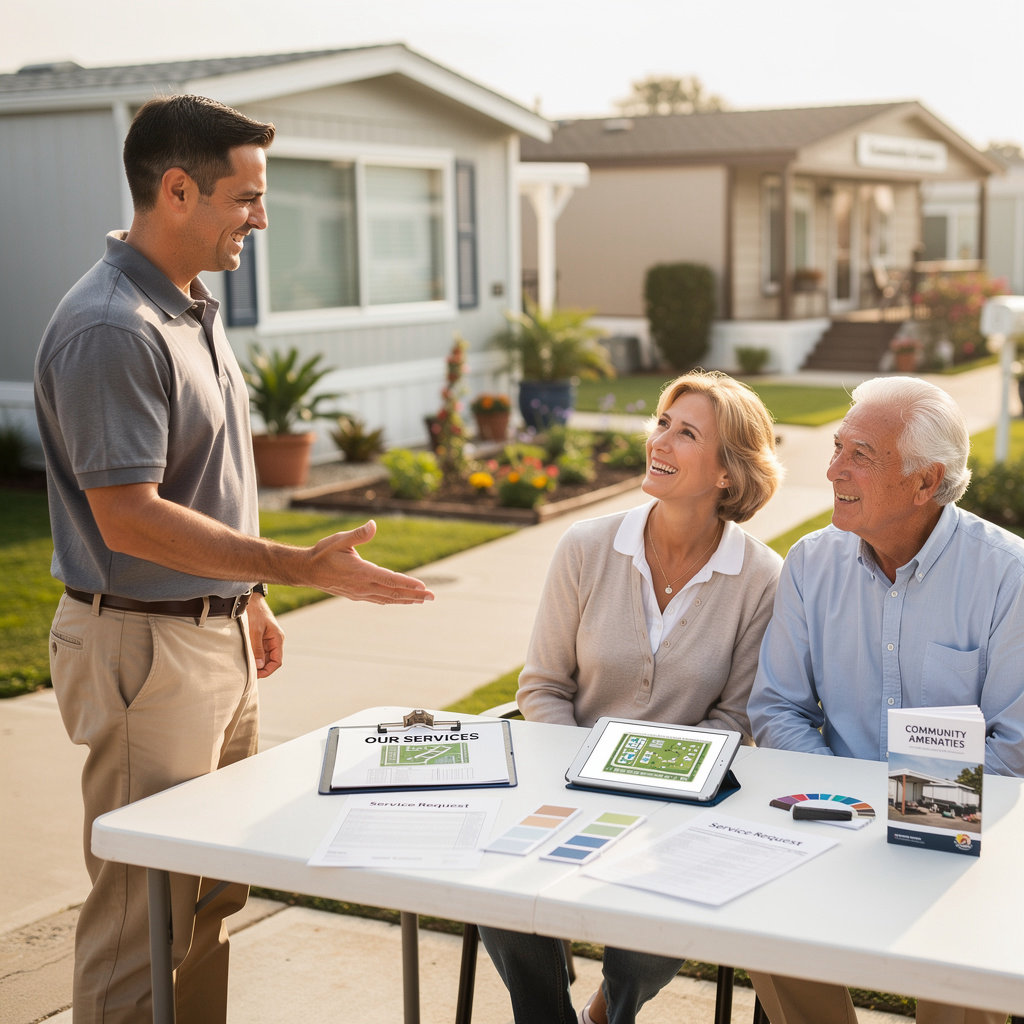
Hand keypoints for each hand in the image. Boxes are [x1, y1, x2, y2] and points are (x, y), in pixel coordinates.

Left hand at [247, 593, 283, 677]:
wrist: (251, 599)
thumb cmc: (255, 613)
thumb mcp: (255, 631)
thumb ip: (257, 649)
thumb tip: (259, 666)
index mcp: (277, 639)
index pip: (277, 661)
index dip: (268, 671)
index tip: (256, 675)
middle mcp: (274, 640)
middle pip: (270, 661)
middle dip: (261, 668)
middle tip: (248, 672)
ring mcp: (268, 639)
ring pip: (264, 657)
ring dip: (256, 662)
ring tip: (245, 665)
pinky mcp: (260, 637)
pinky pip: (258, 651)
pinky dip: (253, 656)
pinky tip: (245, 657)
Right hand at [309, 520, 434, 603]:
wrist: (306, 571)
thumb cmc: (323, 552)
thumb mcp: (339, 539)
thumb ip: (358, 534)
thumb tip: (373, 525)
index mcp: (361, 572)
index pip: (389, 579)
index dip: (407, 584)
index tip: (423, 586)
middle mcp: (362, 586)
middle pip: (393, 592)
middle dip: (414, 595)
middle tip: (433, 596)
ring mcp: (360, 593)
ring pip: (388, 598)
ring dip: (406, 599)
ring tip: (423, 600)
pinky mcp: (357, 595)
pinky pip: (380, 600)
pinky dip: (393, 600)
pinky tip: (402, 600)